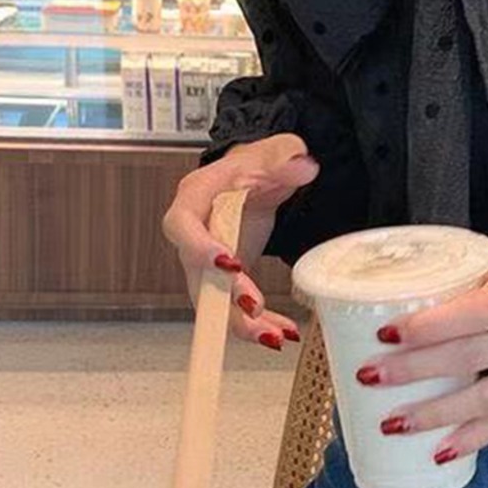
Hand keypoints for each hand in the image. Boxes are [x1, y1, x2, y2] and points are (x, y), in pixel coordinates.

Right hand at [163, 133, 317, 347]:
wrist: (256, 178)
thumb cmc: (254, 164)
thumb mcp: (274, 152)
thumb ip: (285, 159)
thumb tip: (304, 167)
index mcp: (195, 197)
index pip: (183, 224)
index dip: (199, 247)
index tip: (228, 263)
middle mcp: (193, 235)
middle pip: (196, 273)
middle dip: (223, 297)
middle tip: (254, 310)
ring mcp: (206, 262)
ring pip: (214, 301)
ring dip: (241, 322)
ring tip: (273, 335)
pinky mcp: (225, 279)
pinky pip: (235, 307)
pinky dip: (259, 322)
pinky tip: (284, 332)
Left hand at [358, 252, 487, 459]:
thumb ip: (482, 277)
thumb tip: (415, 288)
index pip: (480, 306)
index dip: (433, 323)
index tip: (388, 332)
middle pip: (477, 352)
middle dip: (418, 368)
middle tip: (371, 376)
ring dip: (438, 413)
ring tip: (393, 421)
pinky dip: (476, 437)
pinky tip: (441, 450)